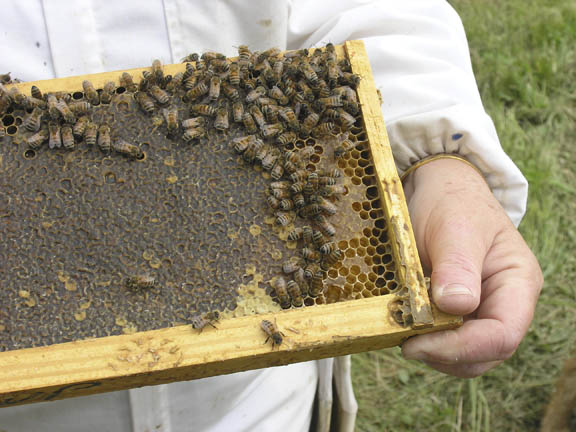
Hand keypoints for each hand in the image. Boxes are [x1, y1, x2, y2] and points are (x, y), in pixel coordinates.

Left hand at [400, 158, 542, 377]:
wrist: (438, 188)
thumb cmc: (452, 201)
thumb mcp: (455, 227)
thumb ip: (458, 265)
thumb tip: (456, 306)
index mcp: (516, 282)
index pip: (502, 334)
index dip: (462, 347)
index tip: (418, 342)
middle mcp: (503, 302)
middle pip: (484, 353)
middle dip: (444, 353)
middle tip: (404, 340)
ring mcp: (479, 308)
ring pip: (464, 354)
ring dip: (433, 351)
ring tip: (402, 329)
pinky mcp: (455, 310)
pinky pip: (445, 338)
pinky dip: (424, 338)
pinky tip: (403, 323)